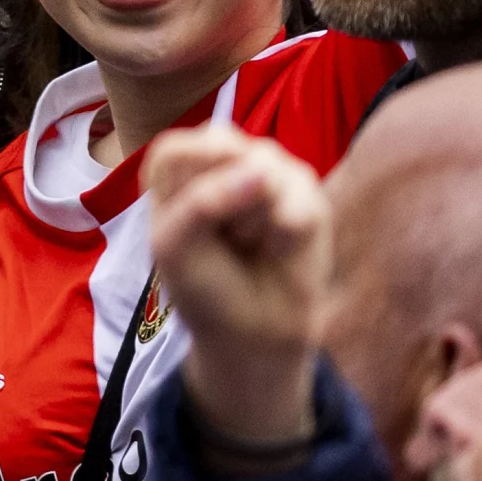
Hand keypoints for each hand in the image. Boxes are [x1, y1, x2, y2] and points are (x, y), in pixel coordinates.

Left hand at [145, 123, 329, 453]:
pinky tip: (278, 249)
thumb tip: (261, 172)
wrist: (254, 332)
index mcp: (177, 167)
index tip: (189, 225)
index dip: (184, 192)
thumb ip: (202, 200)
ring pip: (264, 170)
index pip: (175, 150)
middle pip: (222, 148)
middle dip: (222, 202)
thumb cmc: (204, 285)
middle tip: (223, 237)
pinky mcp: (306, 191)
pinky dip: (285, 234)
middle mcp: (222, 157)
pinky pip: (300, 200)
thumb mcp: (176, 246)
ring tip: (250, 243)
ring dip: (254, 222)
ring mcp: (267, 168)